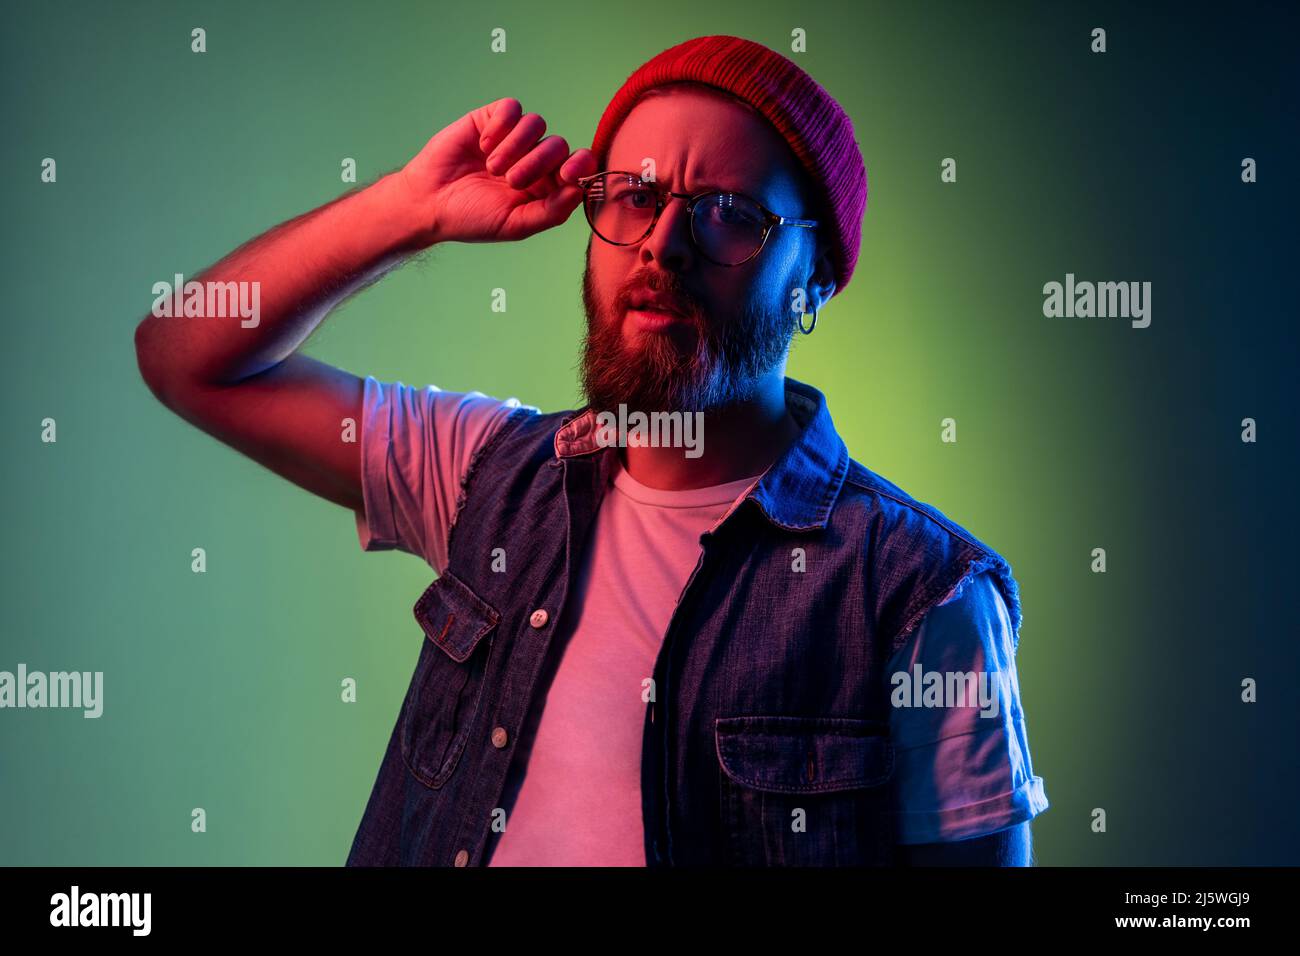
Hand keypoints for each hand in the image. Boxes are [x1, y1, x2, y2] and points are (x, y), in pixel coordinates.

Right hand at [401, 97, 597, 244]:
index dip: (581, 165)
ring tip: (492, 166)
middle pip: (558, 145)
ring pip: (536, 124)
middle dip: (537, 163)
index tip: (568, 173)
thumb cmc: (472, 217)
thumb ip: (552, 211)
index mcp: (546, 186)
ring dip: (515, 147)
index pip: (578, 166)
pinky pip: (512, 109)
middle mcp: (533, 159)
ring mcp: (513, 138)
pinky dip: (501, 126)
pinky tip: (483, 145)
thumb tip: (580, 190)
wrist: (430, 201)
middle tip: (511, 180)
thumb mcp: (515, 225)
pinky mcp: (491, 120)